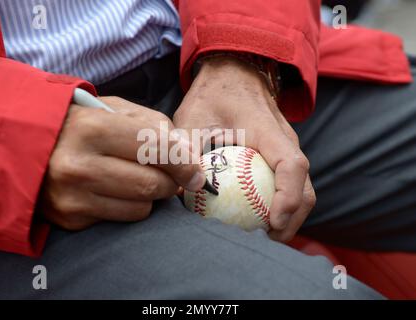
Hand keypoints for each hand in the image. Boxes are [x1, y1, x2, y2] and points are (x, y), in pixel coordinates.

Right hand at [41, 97, 205, 229]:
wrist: (26, 145)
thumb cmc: (80, 123)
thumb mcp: (115, 110)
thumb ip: (156, 128)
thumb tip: (190, 156)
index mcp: (93, 129)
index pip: (157, 150)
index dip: (185, 163)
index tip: (197, 173)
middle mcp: (79, 166)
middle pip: (153, 185)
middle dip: (172, 182)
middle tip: (172, 175)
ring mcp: (72, 197)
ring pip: (141, 208)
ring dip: (150, 195)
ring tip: (137, 177)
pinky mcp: (70, 217)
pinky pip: (121, 218)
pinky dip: (128, 205)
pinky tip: (113, 188)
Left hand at [173, 56, 315, 241]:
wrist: (233, 74)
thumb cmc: (211, 96)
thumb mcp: (191, 118)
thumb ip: (186, 151)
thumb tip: (184, 190)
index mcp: (268, 131)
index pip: (292, 166)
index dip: (288, 197)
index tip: (272, 222)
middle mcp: (285, 141)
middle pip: (305, 187)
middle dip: (293, 220)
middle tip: (265, 241)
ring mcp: (287, 149)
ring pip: (302, 189)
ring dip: (290, 216)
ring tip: (263, 235)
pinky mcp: (281, 155)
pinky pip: (289, 184)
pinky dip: (282, 204)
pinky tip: (259, 217)